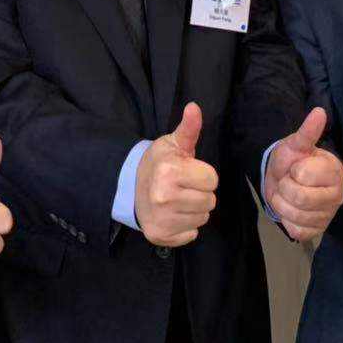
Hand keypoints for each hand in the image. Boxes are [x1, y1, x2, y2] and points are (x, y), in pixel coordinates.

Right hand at [135, 102, 218, 246]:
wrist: (130, 186)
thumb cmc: (159, 163)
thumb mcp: (173, 143)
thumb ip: (189, 128)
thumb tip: (194, 107)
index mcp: (170, 171)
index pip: (212, 180)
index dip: (203, 174)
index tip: (188, 172)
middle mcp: (164, 197)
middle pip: (210, 201)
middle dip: (200, 192)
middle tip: (184, 186)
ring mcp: (161, 219)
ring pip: (202, 218)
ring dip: (194, 209)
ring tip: (178, 199)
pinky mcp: (160, 235)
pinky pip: (191, 234)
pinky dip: (186, 226)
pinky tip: (173, 214)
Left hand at [263, 107, 342, 241]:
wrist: (284, 179)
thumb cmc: (292, 160)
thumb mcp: (296, 144)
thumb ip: (308, 131)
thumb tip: (319, 112)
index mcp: (335, 172)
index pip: (303, 175)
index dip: (292, 171)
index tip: (296, 167)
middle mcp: (337, 196)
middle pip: (300, 198)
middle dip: (284, 188)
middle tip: (288, 181)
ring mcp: (328, 216)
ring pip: (295, 216)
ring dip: (282, 203)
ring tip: (287, 194)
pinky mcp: (317, 231)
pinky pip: (295, 230)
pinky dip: (286, 220)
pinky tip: (290, 209)